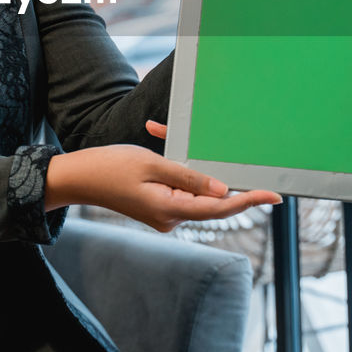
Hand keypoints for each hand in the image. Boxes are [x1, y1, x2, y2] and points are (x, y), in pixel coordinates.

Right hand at [44, 144, 280, 232]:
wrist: (77, 177)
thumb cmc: (110, 167)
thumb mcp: (152, 166)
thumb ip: (189, 178)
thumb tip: (223, 191)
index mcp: (170, 210)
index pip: (219, 207)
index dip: (249, 200)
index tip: (273, 195)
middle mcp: (171, 217)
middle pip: (209, 198)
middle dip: (216, 172)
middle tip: (237, 156)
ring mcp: (164, 213)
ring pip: (193, 188)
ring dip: (188, 163)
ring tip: (158, 135)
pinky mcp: (158, 205)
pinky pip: (178, 186)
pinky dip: (174, 166)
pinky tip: (155, 137)